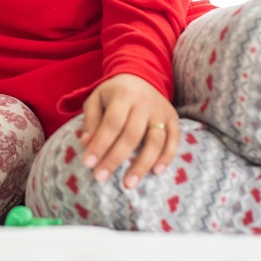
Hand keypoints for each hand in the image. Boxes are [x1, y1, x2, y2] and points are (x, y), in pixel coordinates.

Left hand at [79, 74, 178, 188]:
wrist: (141, 77)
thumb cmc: (114, 94)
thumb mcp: (96, 99)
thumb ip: (90, 120)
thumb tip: (86, 144)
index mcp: (123, 95)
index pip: (111, 123)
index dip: (100, 144)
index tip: (88, 163)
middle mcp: (144, 103)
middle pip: (131, 135)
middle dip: (115, 158)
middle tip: (101, 177)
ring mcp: (161, 111)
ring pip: (155, 141)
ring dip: (142, 164)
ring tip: (128, 183)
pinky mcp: (174, 119)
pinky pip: (174, 140)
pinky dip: (167, 157)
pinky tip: (156, 172)